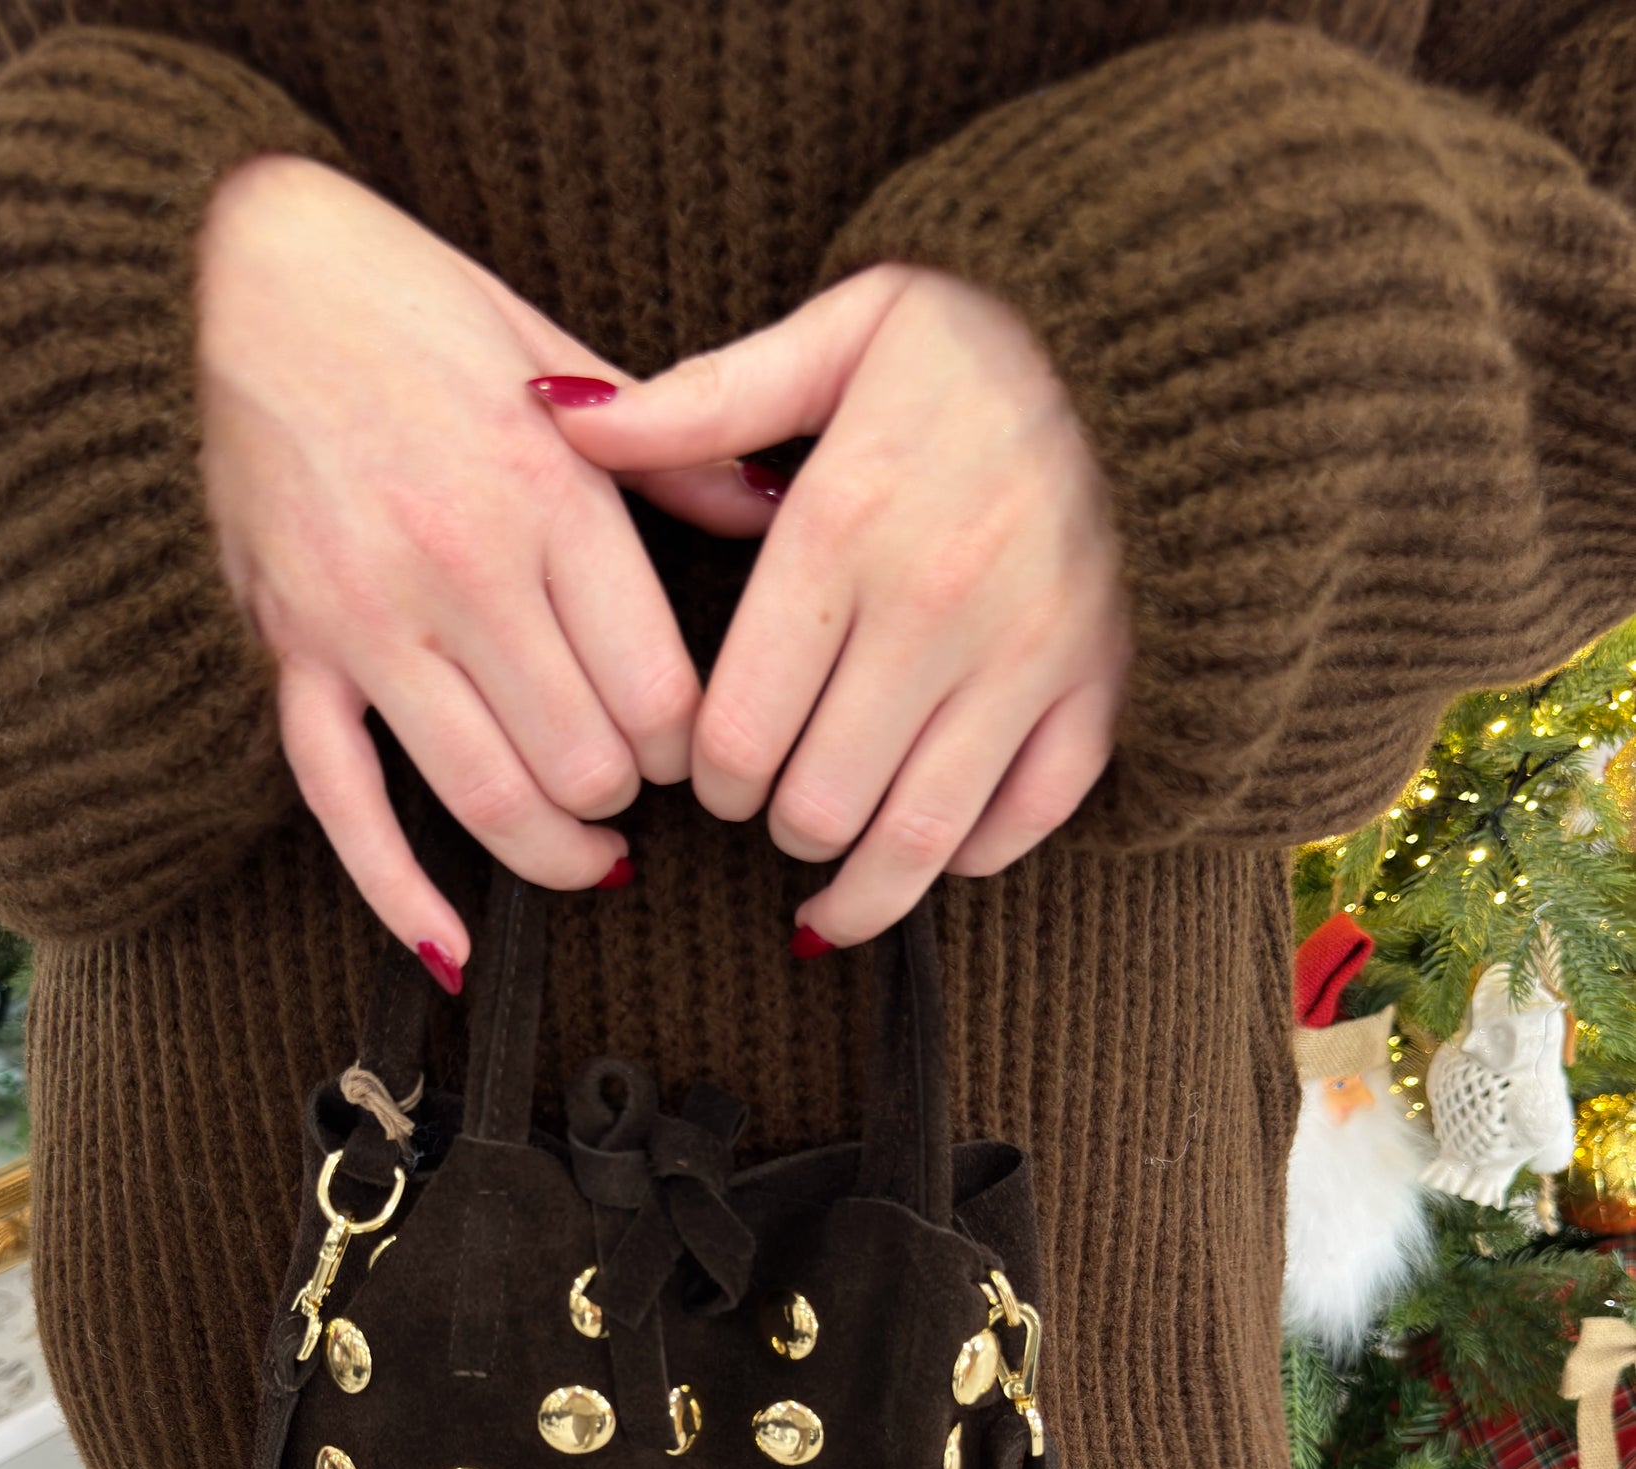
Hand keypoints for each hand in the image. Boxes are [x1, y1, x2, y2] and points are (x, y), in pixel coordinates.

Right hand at [196, 156, 769, 980]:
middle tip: (637, 784)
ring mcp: (367, 623)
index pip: (658, 686)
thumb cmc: (393, 300)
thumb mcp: (548, 346)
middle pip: (588, 758)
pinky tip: (455, 950)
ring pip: (489, 797)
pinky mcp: (290, 656)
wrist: (212, 274)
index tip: (691, 740)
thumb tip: (778, 512)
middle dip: (629, 794)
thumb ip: (666, 446)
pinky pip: (347, 807)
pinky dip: (403, 894)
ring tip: (589, 859)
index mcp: (545, 492)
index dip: (694, 741)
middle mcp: (461, 568)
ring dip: (555, 854)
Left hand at [537, 265, 1130, 946]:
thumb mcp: (837, 333)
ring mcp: (1029, 659)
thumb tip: (553, 411)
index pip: (735, 730)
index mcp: (844, 530)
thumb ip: (700, 402)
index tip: (711, 770)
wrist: (1171, 322)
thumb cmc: (986, 330)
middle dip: (777, 825)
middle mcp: (935, 610)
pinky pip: (1029, 818)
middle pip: (817, 804)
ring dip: (861, 886)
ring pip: (917, 838)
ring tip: (829, 891)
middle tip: (773, 806)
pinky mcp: (1105, 684)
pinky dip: (975, 852)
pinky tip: (937, 844)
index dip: (706, 779)